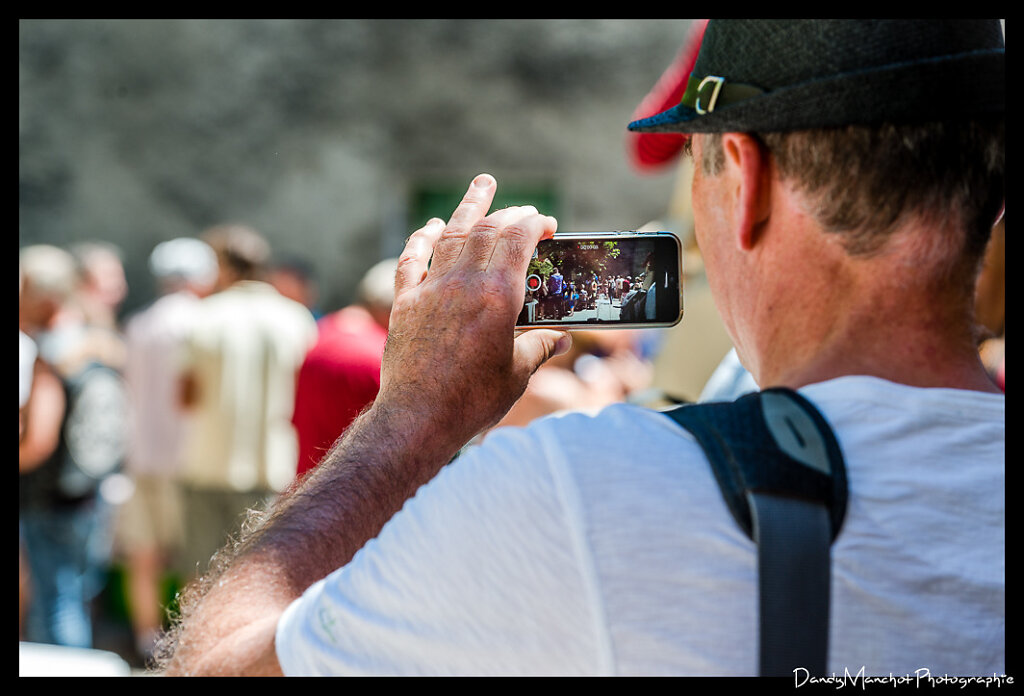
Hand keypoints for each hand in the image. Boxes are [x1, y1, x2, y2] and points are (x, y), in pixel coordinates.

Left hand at [376, 173, 571, 447]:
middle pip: (487, 230)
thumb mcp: (517, 374)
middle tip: (524, 209)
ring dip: (468, 207)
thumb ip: (538, 348)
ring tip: (482, 185)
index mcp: (499, 296)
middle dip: (509, 213)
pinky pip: (412, 260)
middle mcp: (464, 283)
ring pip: (450, 234)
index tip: (546, 224)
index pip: (519, 240)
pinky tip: (429, 227)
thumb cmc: (474, 400)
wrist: (419, 418)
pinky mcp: (406, 303)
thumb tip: (558, 339)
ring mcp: (431, 289)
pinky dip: (421, 239)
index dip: (535, 224)